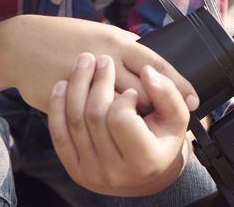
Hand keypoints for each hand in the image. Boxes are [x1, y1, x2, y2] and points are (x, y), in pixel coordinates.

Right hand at [6, 15, 198, 113]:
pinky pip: (93, 115)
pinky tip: (111, 129)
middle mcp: (105, 58)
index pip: (155, 63)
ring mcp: (86, 78)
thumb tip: (157, 69)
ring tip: (142, 125)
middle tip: (171, 119)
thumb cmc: (68, 38)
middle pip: (141, 88)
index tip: (194, 99)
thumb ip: (130, 52)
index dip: (177, 83)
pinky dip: (106, 122)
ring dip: (133, 116)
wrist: (23, 44)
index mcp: (117, 42)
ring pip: (118, 104)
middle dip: (157, 105)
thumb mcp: (104, 35)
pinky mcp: (69, 95)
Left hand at [48, 52, 191, 196]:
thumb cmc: (163, 138)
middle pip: (95, 117)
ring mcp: (91, 173)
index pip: (121, 119)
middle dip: (98, 82)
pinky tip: (61, 85)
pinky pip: (59, 136)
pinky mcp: (75, 170)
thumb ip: (167, 93)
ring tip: (84, 63)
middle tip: (103, 59)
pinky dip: (57, 108)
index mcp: (144, 160)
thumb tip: (148, 72)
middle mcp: (115, 173)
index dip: (125, 96)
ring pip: (74, 122)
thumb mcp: (176, 117)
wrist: (145, 174)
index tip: (131, 88)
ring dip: (76, 87)